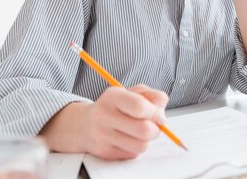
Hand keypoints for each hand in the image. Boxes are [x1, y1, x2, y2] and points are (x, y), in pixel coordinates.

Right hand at [40, 84, 168, 159]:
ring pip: (141, 145)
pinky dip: (136, 147)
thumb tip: (161, 111)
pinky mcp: (104, 152)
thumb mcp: (131, 92)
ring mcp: (103, 136)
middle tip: (153, 125)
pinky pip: (132, 154)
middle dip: (155, 129)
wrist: (85, 124)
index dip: (155, 112)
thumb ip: (151, 96)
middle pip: (144, 130)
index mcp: (112, 97)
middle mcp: (104, 116)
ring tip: (140, 132)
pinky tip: (129, 138)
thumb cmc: (114, 106)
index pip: (140, 107)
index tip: (158, 114)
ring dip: (146, 140)